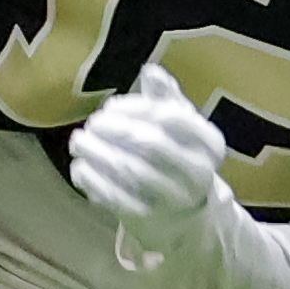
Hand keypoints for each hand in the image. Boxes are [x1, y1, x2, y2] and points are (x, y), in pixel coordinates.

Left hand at [69, 65, 231, 238]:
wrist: (183, 215)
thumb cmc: (178, 158)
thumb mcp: (182, 126)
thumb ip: (167, 97)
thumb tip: (150, 71)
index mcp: (211, 145)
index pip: (173, 117)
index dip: (136, 107)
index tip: (112, 105)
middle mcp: (199, 173)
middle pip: (151, 143)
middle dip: (115, 129)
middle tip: (93, 122)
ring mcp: (174, 198)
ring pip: (130, 170)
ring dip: (98, 152)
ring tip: (78, 141)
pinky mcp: (150, 217)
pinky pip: (116, 198)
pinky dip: (94, 181)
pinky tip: (80, 167)